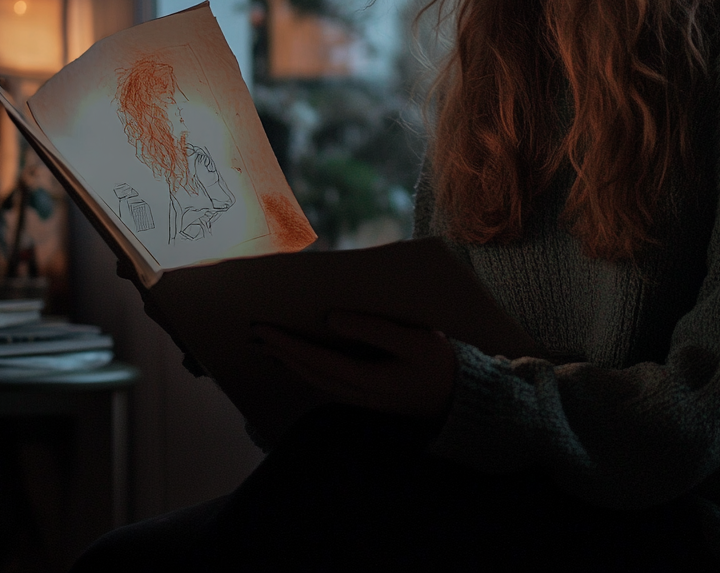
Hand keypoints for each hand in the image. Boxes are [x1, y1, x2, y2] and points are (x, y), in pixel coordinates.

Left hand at [252, 311, 456, 418]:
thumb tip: (331, 318)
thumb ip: (374, 328)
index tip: (264, 328)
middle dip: (281, 353)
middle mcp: (359, 394)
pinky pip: (328, 383)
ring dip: (290, 364)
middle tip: (256, 334)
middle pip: (310, 373)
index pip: (317, 360)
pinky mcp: (369, 397)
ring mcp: (363, 399)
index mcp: (368, 380)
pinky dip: (308, 370)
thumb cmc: (441, 365)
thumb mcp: (415, 341)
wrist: (463, 400)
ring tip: (269, 348)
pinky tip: (301, 361)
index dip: (288, 344)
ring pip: (316, 382)